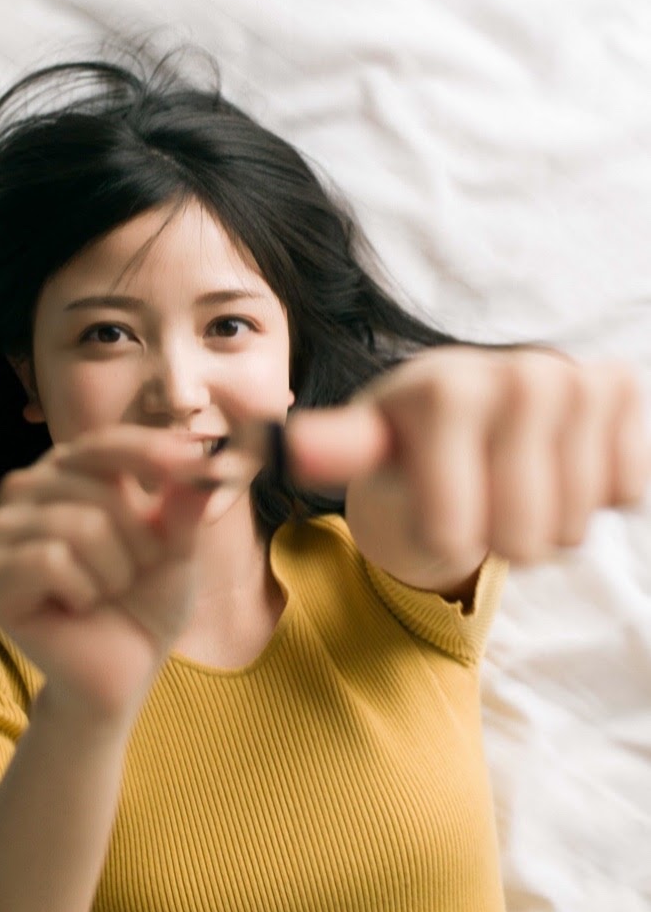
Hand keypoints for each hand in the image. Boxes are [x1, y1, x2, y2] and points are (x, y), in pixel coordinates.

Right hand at [0, 427, 217, 729]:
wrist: (123, 671)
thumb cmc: (145, 602)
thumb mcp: (176, 548)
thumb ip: (184, 505)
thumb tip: (204, 459)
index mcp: (68, 470)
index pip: (107, 443)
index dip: (152, 452)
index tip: (197, 466)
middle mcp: (25, 489)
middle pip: (99, 487)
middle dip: (138, 538)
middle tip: (135, 574)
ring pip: (78, 525)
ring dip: (114, 570)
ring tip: (107, 591)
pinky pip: (50, 560)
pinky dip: (83, 590)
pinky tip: (77, 606)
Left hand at [285, 348, 649, 584]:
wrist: (468, 414)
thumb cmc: (409, 443)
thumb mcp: (367, 450)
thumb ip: (336, 449)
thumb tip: (294, 446)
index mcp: (442, 390)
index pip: (456, 528)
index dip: (446, 538)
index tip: (432, 510)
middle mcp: (514, 370)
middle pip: (525, 536)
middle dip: (499, 542)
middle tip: (481, 504)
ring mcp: (572, 376)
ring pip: (575, 522)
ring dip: (546, 527)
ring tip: (516, 488)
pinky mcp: (617, 387)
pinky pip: (625, 488)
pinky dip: (595, 497)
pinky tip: (563, 468)